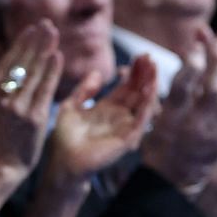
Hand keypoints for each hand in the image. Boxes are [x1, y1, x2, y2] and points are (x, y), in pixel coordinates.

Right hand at [0, 20, 61, 178]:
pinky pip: (45, 90)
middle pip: (22, 63)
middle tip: (47, 24)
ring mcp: (19, 108)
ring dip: (45, 50)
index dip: (21, 43)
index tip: (32, 28)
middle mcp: (2, 98)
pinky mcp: (34, 119)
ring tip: (53, 34)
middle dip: (36, 41)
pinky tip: (57, 56)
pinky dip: (51, 72)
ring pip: (35, 73)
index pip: (8, 61)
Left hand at [43, 55, 161, 190]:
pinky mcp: (127, 139)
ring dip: (150, 86)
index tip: (139, 56)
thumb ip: (84, 90)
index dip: (133, 71)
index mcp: (107, 108)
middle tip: (149, 56)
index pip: (126, 86)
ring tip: (153, 68)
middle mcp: (119, 117)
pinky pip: (140, 120)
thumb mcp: (71, 106)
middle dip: (144, 74)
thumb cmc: (65, 138)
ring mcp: (125, 127)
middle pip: (137, 92)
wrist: (63, 161)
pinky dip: (147, 105)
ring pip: (143, 104)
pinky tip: (149, 89)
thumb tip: (97, 72)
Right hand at [139, 26, 216, 193]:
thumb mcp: (147, 119)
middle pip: (215, 88)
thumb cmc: (157, 144)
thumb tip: (140, 61)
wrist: (173, 181)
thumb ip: (149, 90)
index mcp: (173, 120)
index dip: (192, 61)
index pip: (184, 86)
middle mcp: (197, 125)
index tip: (195, 44)